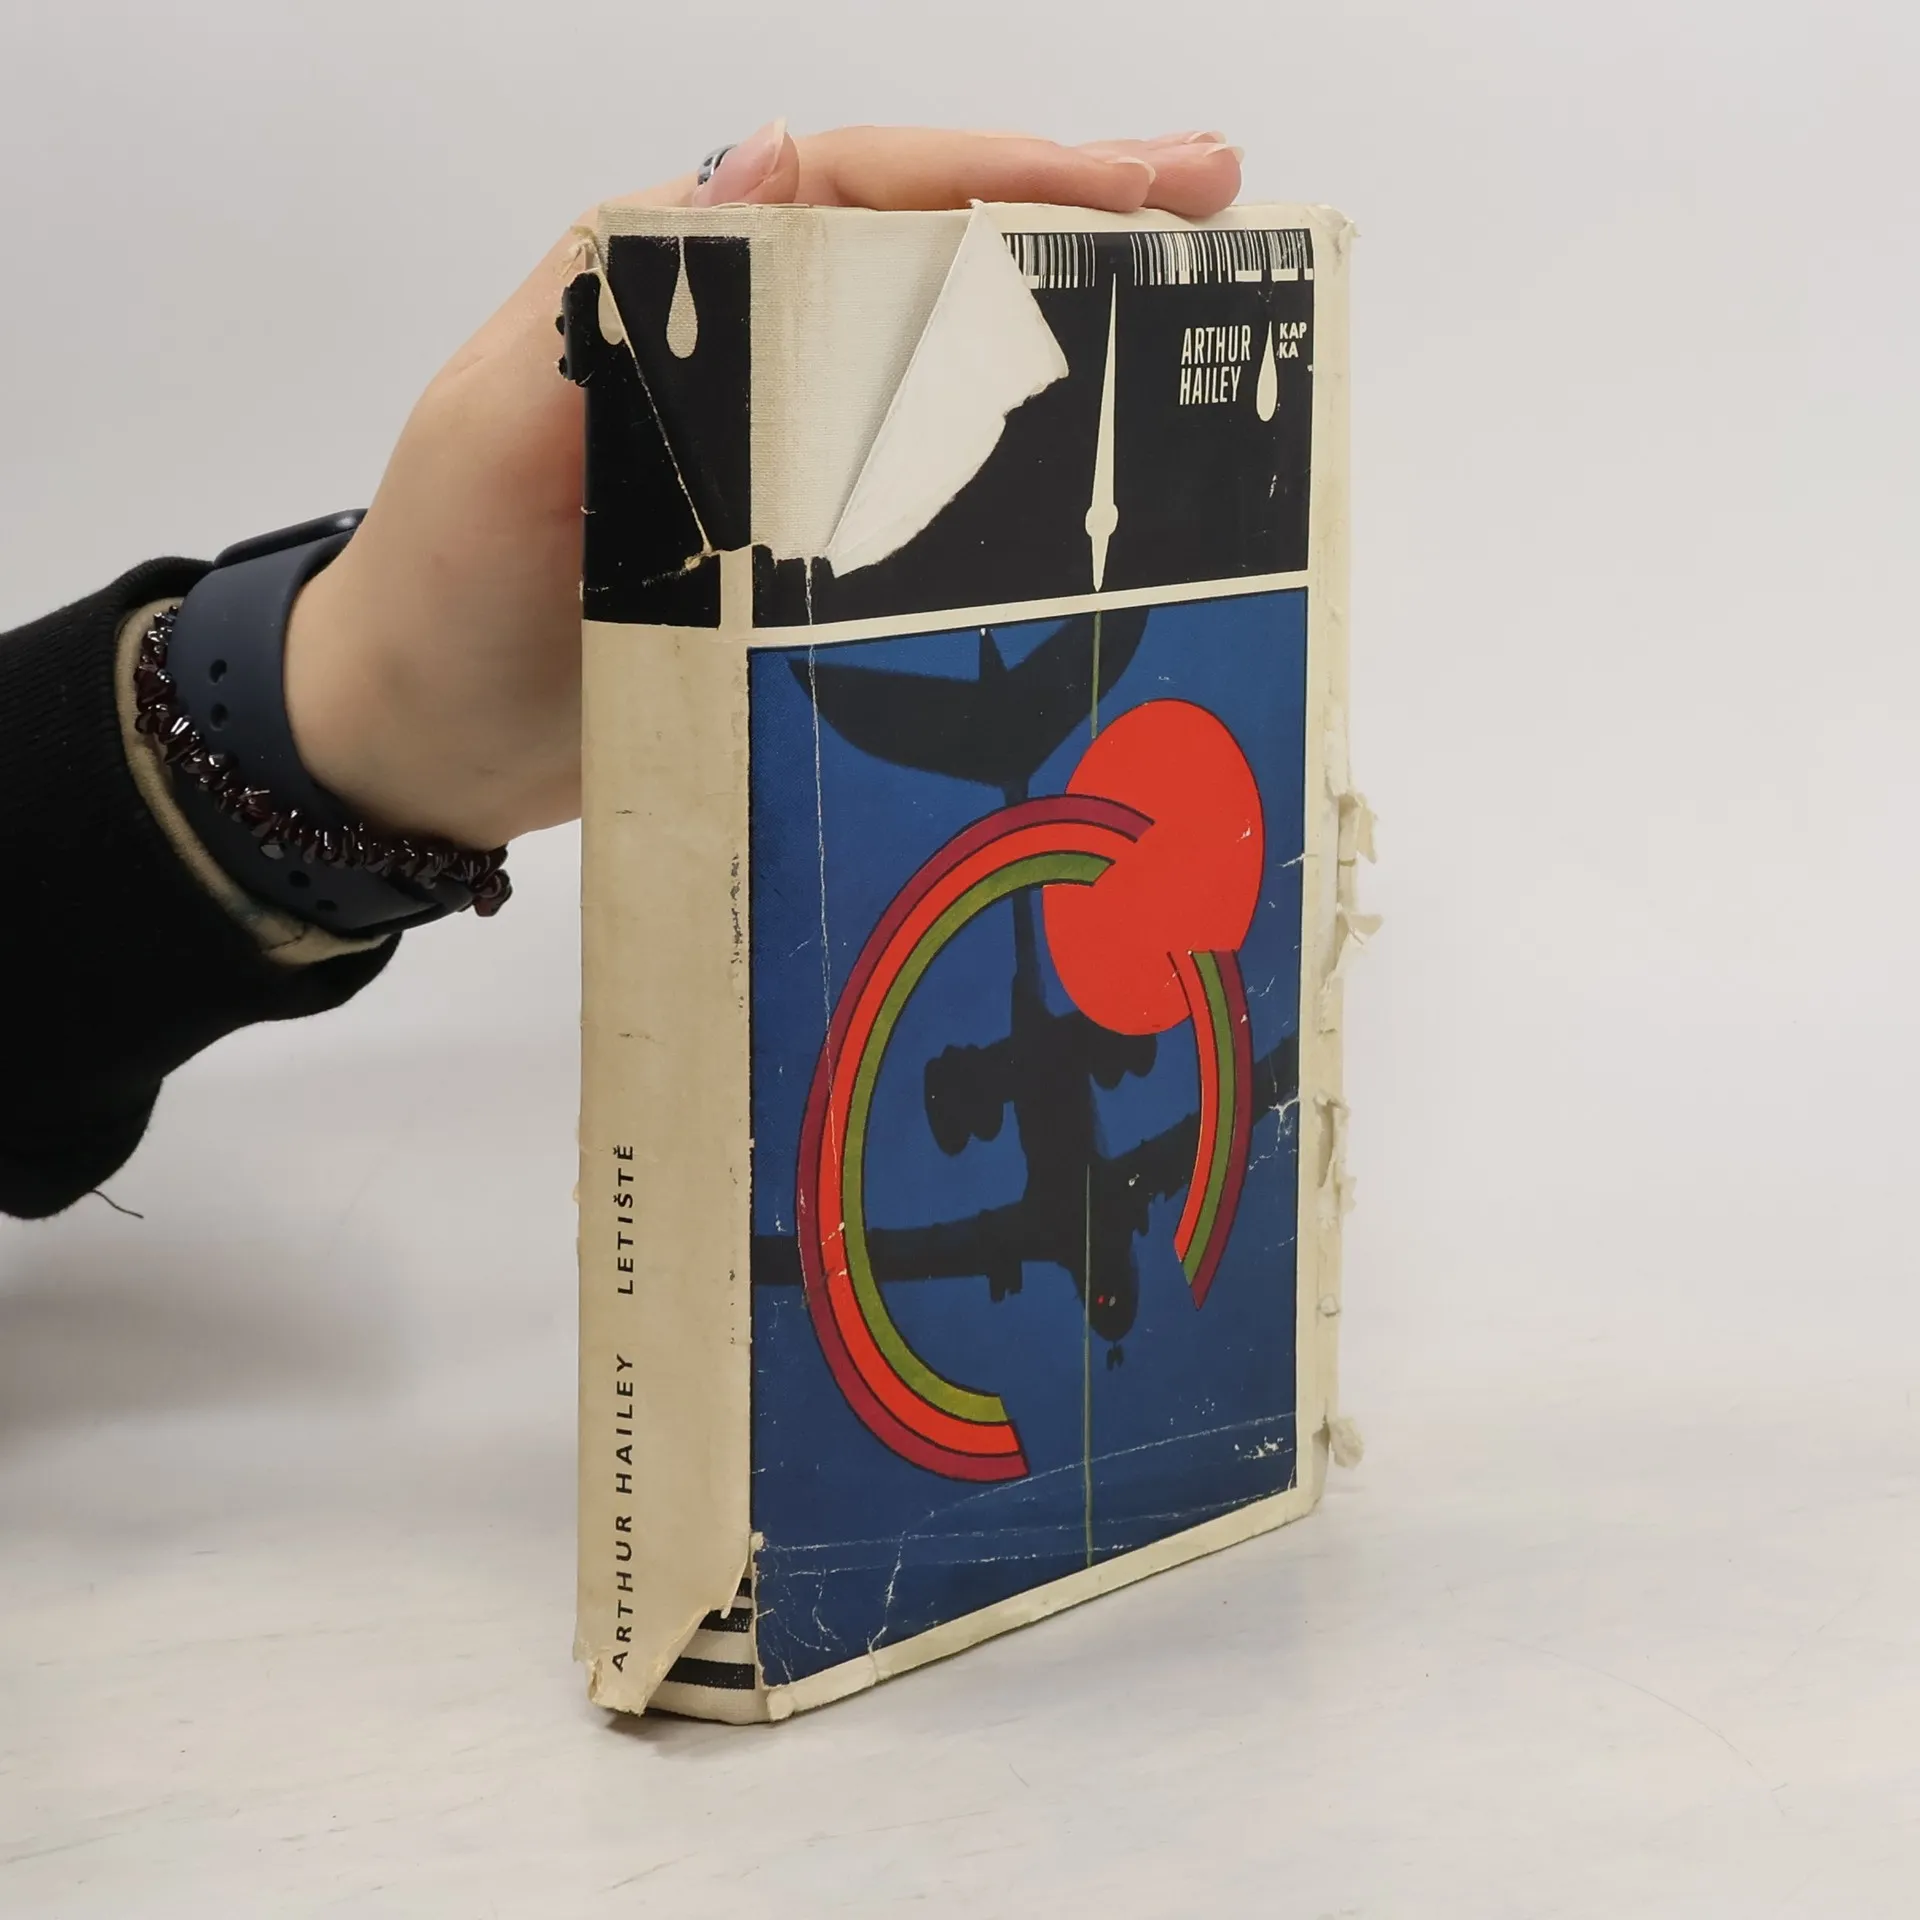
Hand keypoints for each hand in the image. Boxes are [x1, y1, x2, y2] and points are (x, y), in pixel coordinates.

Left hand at [283, 125, 1243, 849]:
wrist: (420, 745)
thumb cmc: (444, 589)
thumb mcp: (503, 432)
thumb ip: (622, 302)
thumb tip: (765, 154)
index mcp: (667, 283)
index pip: (854, 191)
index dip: (999, 172)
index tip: (1137, 181)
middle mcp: (736, 349)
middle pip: (919, 257)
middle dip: (1068, 220)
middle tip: (1217, 208)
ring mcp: (774, 451)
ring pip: (933, 364)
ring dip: (1057, 334)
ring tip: (1189, 319)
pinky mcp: (793, 547)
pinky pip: (914, 486)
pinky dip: (1003, 467)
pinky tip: (1088, 474)